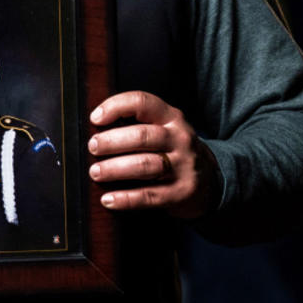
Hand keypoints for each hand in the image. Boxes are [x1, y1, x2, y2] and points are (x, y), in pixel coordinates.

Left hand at [87, 90, 219, 218]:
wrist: (209, 181)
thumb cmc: (172, 151)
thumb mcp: (164, 129)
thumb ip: (137, 124)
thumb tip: (93, 128)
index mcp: (171, 118)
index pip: (142, 103)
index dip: (116, 107)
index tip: (95, 118)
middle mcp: (180, 139)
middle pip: (141, 136)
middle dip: (111, 141)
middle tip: (92, 147)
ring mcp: (183, 166)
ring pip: (145, 165)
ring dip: (115, 169)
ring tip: (96, 172)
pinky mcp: (181, 193)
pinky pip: (149, 196)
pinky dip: (125, 198)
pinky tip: (108, 199)